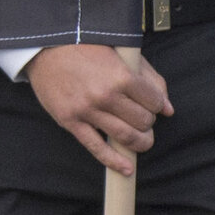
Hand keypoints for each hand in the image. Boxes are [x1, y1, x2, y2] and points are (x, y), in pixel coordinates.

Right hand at [28, 42, 170, 174]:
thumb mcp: (122, 53)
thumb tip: (168, 108)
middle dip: (148, 122)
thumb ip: (149, 78)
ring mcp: (87, 110)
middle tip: (142, 117)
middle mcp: (105, 95)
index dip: (157, 104)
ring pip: (126, 137)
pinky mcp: (70, 121)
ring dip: (140, 142)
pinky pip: (96, 147)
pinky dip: (114, 161)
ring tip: (141, 140)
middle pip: (143, 121)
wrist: (45, 46)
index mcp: (120, 76)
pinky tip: (126, 168)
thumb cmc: (86, 45)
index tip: (152, 103)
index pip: (154, 102)